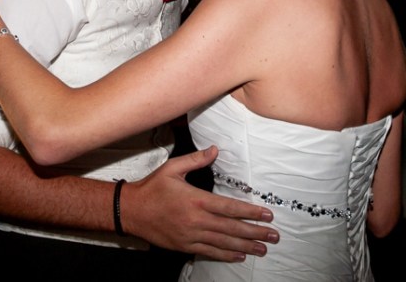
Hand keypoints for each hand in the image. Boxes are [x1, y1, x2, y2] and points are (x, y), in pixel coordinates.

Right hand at [121, 146, 277, 261]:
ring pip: (224, 243)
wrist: (131, 211)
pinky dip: (226, 255)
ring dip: (246, 246)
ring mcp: (191, 235)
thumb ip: (196, 160)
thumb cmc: (152, 188)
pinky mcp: (185, 246)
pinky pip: (209, 252)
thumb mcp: (172, 168)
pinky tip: (239, 256)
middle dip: (255, 232)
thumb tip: (215, 150)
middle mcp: (196, 220)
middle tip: (274, 236)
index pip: (230, 208)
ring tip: (263, 248)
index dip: (251, 213)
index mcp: (196, 200)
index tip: (267, 215)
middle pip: (232, 228)